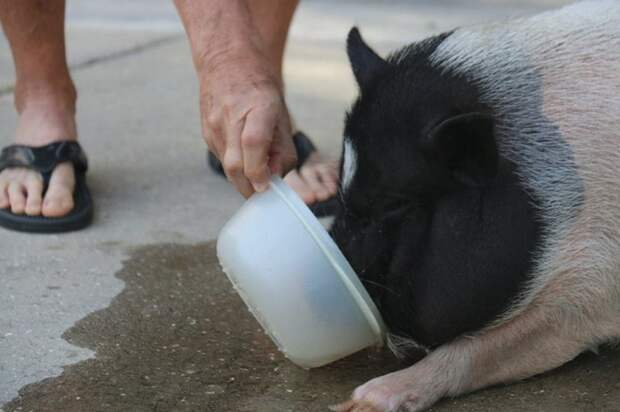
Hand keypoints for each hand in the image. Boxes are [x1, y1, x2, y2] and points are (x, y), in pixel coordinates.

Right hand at [198, 45, 296, 196]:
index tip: (267, 185)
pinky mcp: (206, 133)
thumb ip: (283, 149)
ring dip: (242, 179)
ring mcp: (214, 125)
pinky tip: (244, 159)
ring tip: (256, 174)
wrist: (228, 63)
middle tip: (263, 193)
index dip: (259, 170)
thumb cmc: (260, 91)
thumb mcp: (282, 117)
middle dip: (250, 187)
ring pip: (227, 167)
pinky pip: (221, 159)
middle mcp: (231, 116)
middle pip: (235, 164)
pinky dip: (234, 168)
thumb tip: (276, 178)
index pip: (253, 144)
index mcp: (257, 107)